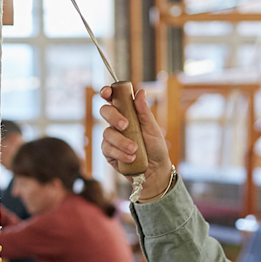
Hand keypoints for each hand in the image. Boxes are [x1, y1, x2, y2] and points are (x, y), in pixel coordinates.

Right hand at [99, 85, 172, 201]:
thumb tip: (140, 91)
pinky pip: (108, 149)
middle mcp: (117, 123)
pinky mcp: (108, 152)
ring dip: (122, 142)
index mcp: (127, 113)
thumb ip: (144, 111)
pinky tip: (131, 158)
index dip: (107, 92)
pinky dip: (120, 153)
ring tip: (135, 150)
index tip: (107, 92)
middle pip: (105, 111)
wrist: (155, 170)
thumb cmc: (155, 147)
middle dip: (114, 117)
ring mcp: (111, 138)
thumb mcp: (153, 128)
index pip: (113, 98)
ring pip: (107, 133)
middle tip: (125, 125)